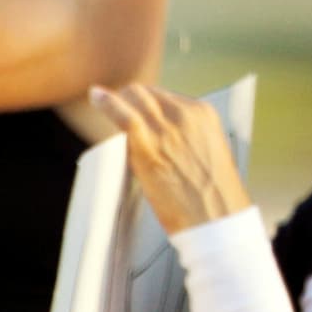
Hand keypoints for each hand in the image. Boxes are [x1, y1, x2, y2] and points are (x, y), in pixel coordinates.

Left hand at [91, 82, 252, 234]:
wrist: (216, 218)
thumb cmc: (214, 195)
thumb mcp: (210, 154)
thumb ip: (190, 139)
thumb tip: (167, 141)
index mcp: (204, 114)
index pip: (168, 97)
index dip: (151, 104)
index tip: (140, 112)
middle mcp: (186, 115)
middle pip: (149, 94)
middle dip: (132, 99)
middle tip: (119, 107)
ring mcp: (166, 128)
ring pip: (135, 98)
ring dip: (117, 99)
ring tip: (102, 100)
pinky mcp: (148, 146)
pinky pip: (123, 115)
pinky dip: (107, 102)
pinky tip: (96, 97)